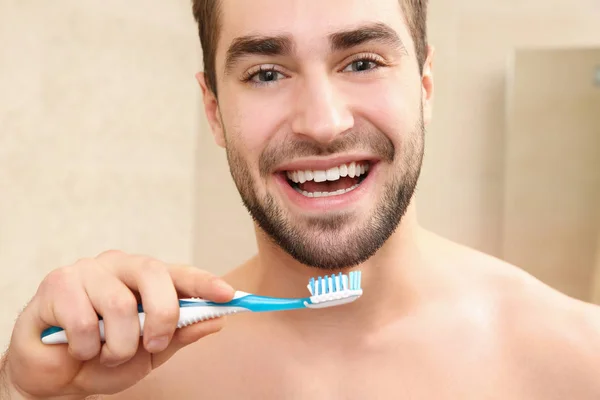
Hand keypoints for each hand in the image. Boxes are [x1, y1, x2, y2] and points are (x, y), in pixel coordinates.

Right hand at [1, 250, 234, 398]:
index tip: (229, 295)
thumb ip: (179, 333)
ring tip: (107, 355)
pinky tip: (79, 349)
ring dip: (118, 346)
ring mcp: (87, 271)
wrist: (55, 376)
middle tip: (154, 343)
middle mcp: (118, 266)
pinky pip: (84, 321)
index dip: (205, 282)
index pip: (180, 272)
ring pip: (120, 305)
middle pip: (154, 275)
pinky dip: (87, 348)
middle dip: (162, 316)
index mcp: (144, 277)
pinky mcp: (57, 284)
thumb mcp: (150, 351)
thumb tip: (215, 320)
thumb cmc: (103, 356)